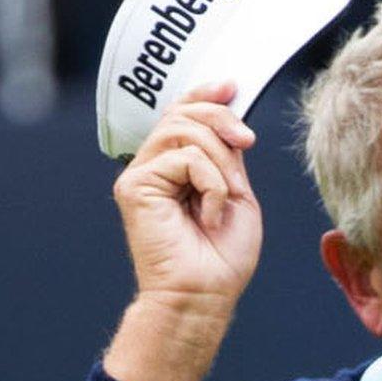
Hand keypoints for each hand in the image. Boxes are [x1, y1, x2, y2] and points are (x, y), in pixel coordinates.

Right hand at [111, 81, 262, 313]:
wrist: (204, 294)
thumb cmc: (222, 256)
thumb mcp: (236, 192)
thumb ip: (226, 155)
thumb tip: (228, 117)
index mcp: (176, 167)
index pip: (181, 114)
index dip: (204, 95)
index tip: (231, 86)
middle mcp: (153, 167)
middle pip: (183, 114)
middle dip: (222, 121)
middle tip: (247, 142)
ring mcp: (140, 175)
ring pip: (183, 132)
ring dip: (220, 160)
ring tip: (227, 197)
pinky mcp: (134, 187)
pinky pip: (183, 158)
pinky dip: (211, 183)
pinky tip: (210, 214)